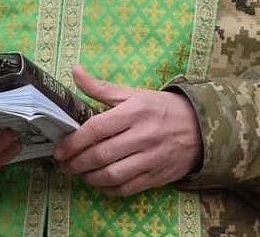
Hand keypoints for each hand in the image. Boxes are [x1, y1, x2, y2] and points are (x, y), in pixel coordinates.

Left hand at [52, 65, 201, 195]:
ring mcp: (150, 158)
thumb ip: (101, 87)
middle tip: (63, 165)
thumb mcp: (132, 93)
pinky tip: (97, 182)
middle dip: (76, 163)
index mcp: (134, 112)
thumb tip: (75, 70)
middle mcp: (142, 136)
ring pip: (112, 175)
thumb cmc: (160, 107)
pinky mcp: (156, 176)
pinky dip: (107, 189)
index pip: (97, 129)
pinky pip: (126, 188)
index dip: (74, 141)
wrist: (199, 126)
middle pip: (101, 155)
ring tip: (77, 174)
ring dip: (89, 178)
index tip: (60, 149)